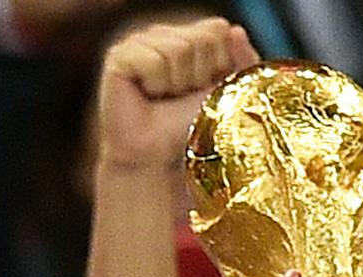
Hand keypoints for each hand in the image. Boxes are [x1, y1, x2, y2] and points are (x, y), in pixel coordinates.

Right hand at [97, 17, 256, 173]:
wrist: (159, 160)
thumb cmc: (191, 130)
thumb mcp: (229, 94)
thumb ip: (243, 62)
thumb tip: (234, 30)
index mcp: (190, 36)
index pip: (218, 29)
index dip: (218, 65)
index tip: (203, 90)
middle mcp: (164, 33)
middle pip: (201, 38)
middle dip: (199, 77)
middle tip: (180, 97)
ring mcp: (140, 41)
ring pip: (179, 48)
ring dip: (178, 84)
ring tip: (163, 98)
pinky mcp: (119, 56)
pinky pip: (153, 60)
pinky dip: (155, 85)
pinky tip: (146, 96)